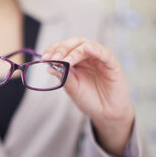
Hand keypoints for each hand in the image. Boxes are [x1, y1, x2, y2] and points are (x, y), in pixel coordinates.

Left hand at [42, 37, 134, 156]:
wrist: (106, 113)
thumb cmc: (89, 99)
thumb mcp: (72, 88)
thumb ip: (63, 77)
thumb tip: (48, 67)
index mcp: (76, 60)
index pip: (63, 47)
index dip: (53, 50)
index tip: (44, 58)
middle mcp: (87, 56)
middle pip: (74, 43)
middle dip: (61, 49)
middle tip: (53, 59)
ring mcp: (99, 58)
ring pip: (86, 45)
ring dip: (74, 52)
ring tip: (65, 61)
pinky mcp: (112, 64)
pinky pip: (104, 53)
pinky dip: (95, 50)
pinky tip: (87, 49)